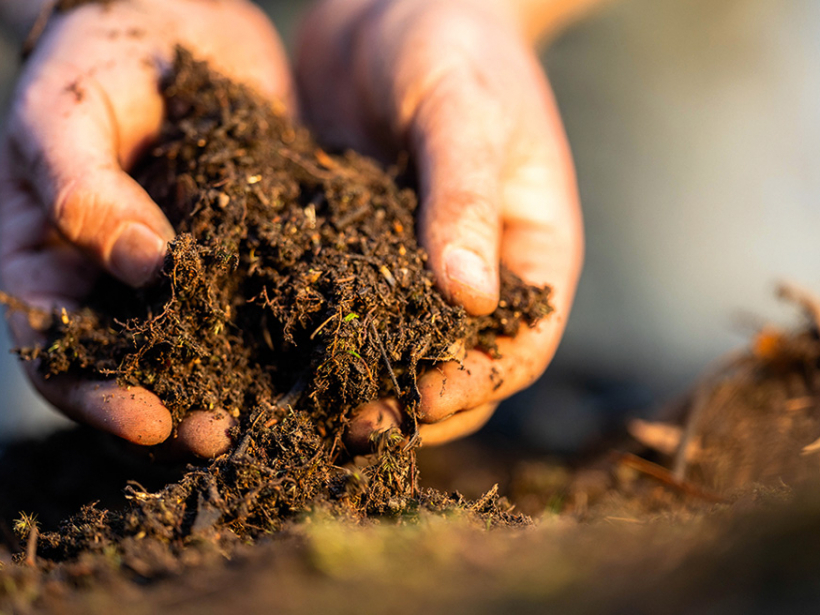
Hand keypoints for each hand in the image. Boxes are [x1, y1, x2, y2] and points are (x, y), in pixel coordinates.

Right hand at [0, 0, 292, 455]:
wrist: (175, 19)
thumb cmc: (99, 58)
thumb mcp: (68, 111)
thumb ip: (81, 184)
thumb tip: (138, 263)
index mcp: (50, 265)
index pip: (61, 355)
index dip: (99, 397)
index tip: (153, 422)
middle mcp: (116, 285)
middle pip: (138, 371)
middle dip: (178, 409)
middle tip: (226, 436)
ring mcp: (185, 275)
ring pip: (206, 351)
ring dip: (238, 388)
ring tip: (283, 415)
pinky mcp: (246, 255)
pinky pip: (262, 304)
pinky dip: (286, 337)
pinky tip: (324, 357)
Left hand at [297, 0, 583, 449]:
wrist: (392, 0)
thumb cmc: (451, 41)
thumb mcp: (464, 110)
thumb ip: (464, 198)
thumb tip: (471, 301)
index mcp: (531, 251)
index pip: (520, 348)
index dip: (472, 385)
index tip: (411, 400)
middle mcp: (479, 272)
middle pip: (460, 368)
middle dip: (410, 401)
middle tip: (347, 421)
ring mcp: (418, 266)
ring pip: (401, 349)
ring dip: (361, 381)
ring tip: (308, 402)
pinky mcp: (363, 250)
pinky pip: (349, 306)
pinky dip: (320, 335)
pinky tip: (274, 349)